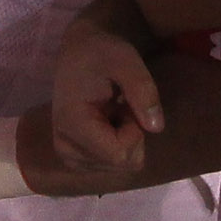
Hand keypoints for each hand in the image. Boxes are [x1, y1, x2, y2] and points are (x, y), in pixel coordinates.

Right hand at [17, 18, 163, 195]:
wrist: (80, 52)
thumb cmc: (102, 52)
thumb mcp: (127, 61)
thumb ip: (142, 90)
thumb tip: (156, 127)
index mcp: (71, 123)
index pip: (118, 154)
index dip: (135, 132)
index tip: (127, 105)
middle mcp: (64, 146)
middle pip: (121, 164)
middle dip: (132, 135)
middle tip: (120, 106)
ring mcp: (67, 155)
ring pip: (119, 168)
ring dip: (125, 139)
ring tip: (112, 112)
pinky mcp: (74, 158)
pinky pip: (112, 166)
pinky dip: (118, 145)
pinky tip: (108, 122)